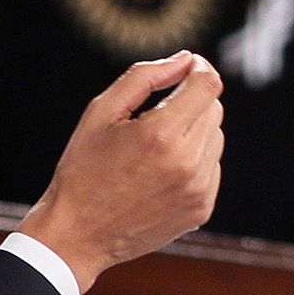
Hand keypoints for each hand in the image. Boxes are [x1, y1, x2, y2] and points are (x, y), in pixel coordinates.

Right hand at [18, 52, 223, 291]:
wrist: (78, 234)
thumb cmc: (83, 168)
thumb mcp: (101, 112)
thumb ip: (145, 77)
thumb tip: (186, 59)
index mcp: (160, 134)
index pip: (208, 85)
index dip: (201, 68)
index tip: (189, 66)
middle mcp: (187, 163)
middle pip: (213, 109)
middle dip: (191, 100)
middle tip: (156, 112)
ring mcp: (198, 190)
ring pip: (215, 138)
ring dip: (193, 131)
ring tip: (154, 147)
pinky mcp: (201, 210)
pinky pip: (211, 167)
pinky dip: (194, 160)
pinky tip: (160, 171)